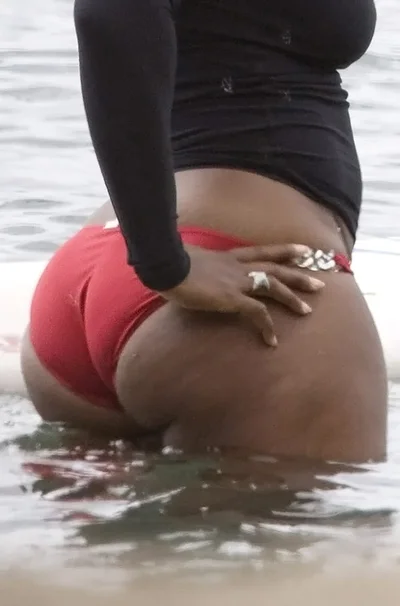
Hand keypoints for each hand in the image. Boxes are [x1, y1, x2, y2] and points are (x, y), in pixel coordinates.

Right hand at [161, 243, 324, 345]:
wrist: (165, 265)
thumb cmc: (170, 263)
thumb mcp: (188, 260)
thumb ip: (197, 265)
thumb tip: (190, 271)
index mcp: (228, 256)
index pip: (263, 251)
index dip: (284, 250)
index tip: (303, 251)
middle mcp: (238, 266)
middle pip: (276, 267)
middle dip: (298, 274)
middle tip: (319, 283)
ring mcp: (237, 281)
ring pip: (274, 286)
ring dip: (293, 298)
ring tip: (308, 310)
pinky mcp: (232, 297)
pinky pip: (257, 313)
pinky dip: (267, 327)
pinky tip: (272, 340)